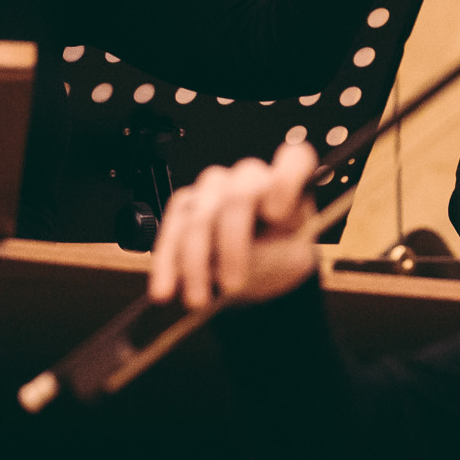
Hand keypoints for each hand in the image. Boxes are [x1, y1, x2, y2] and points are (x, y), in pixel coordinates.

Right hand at [147, 140, 320, 309]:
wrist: (257, 273)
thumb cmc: (278, 258)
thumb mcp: (291, 260)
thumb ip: (276, 252)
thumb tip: (251, 256)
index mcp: (286, 184)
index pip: (293, 159)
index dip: (285, 180)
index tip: (277, 213)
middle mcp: (249, 178)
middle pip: (238, 196)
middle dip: (232, 243)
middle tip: (233, 285)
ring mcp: (214, 189)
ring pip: (200, 214)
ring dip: (195, 262)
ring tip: (198, 300)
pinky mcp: (185, 205)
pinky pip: (172, 227)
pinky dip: (167, 262)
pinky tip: (165, 289)